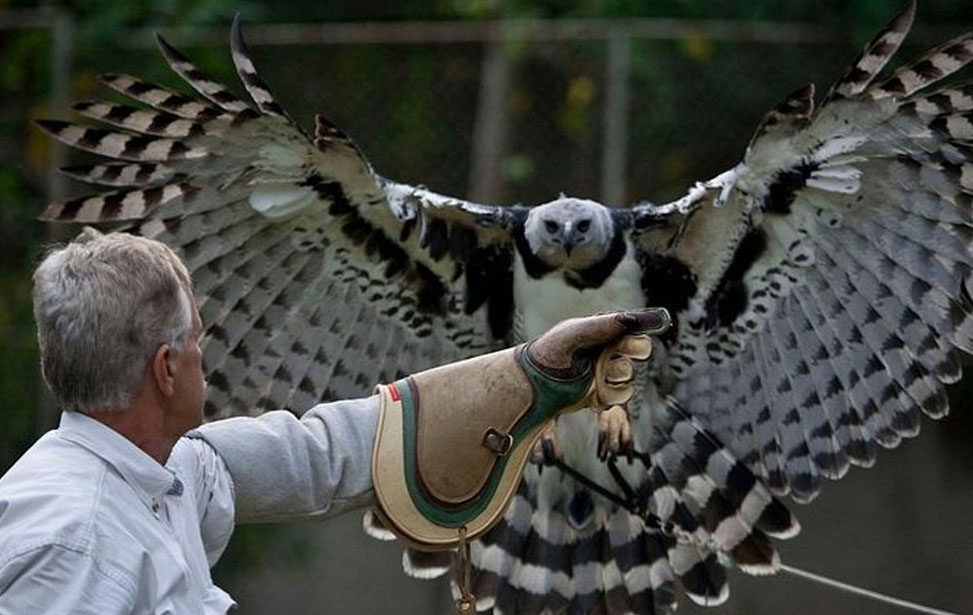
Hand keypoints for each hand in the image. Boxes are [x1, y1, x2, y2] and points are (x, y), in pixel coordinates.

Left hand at [523, 307, 668, 411]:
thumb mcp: (574, 333)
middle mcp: (610, 349)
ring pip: (630, 373)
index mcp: (604, 330)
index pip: (635, 326)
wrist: (535, 383)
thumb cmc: (551, 351)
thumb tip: (630, 318)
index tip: (651, 326)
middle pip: (641, 348)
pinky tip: (594, 389)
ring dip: (616, 374)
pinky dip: (611, 393)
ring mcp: (608, 372)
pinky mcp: (604, 392)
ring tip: (596, 373)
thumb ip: (602, 325)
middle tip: (617, 351)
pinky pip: (622, 393)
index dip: (642, 327)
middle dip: (633, 350)